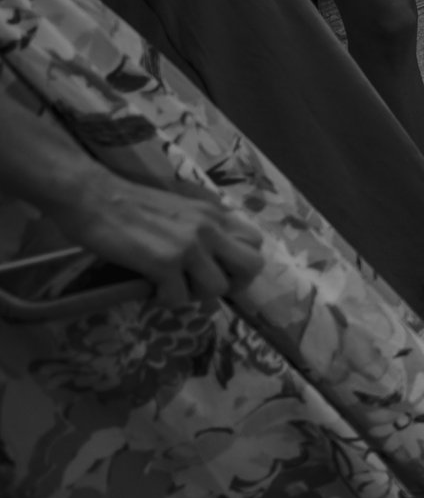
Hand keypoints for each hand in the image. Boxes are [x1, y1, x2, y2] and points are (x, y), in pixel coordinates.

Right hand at [52, 173, 263, 308]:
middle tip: (205, 288)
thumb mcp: (181, 208)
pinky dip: (165, 300)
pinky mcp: (164, 262)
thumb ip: (202, 226)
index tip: (219, 271)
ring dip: (195, 296)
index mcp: (214, 214)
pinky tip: (152, 291)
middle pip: (252, 266)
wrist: (94, 197)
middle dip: (234, 285)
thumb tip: (213, 255)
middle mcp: (209, 228)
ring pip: (217, 288)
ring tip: (172, 288)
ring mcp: (189, 246)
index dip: (241, 264)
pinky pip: (179, 298)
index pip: (256, 241)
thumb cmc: (130, 204)